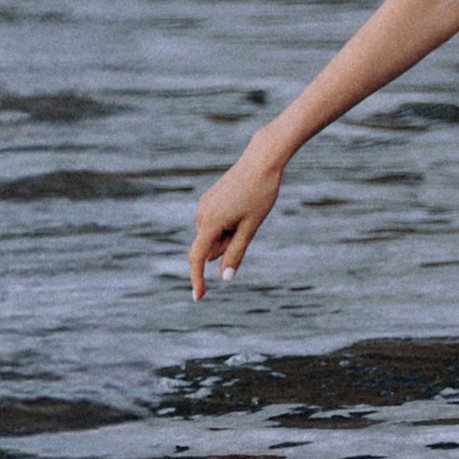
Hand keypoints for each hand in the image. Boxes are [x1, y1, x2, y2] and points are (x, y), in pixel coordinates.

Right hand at [189, 149, 280, 297]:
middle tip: (248, 224)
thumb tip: (225, 278)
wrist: (261, 161)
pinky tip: (242, 205)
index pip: (197, 258)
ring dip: (229, 234)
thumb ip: (236, 253)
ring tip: (247, 211)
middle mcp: (201, 214)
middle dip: (227, 245)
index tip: (199, 297)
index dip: (197, 279)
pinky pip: (215, 223)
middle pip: (211, 246)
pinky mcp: (208, 200)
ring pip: (214, 235)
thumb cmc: (260, 194)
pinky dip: (227, 224)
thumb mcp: (251, 227)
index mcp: (210, 222)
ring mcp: (203, 206)